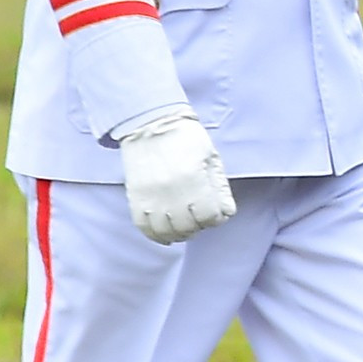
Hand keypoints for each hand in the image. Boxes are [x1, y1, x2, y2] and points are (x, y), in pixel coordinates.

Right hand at [118, 112, 235, 244]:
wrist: (151, 126)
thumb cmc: (186, 138)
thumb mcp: (210, 157)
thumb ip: (219, 187)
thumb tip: (227, 213)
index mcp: (194, 179)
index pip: (208, 215)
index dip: (216, 218)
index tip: (217, 214)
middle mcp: (171, 192)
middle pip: (188, 227)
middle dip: (199, 227)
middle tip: (201, 221)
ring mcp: (150, 197)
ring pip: (166, 231)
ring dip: (179, 234)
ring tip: (186, 228)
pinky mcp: (135, 198)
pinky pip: (144, 227)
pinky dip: (156, 235)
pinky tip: (166, 233)